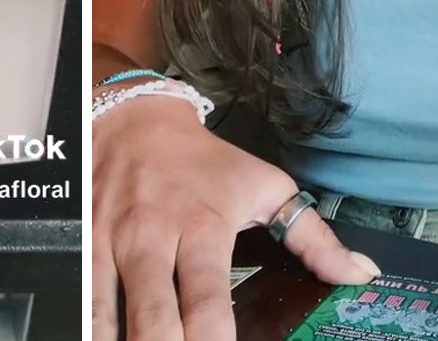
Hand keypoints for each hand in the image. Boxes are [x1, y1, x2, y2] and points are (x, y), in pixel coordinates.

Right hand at [92, 94, 379, 340]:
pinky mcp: (78, 240)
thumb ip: (315, 239)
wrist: (132, 118)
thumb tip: (361, 276)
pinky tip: (97, 339)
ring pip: (103, 311)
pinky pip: (77, 292)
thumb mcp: (265, 188)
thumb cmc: (202, 161)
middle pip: (153, 318)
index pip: (209, 302)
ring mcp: (109, 242)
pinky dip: (86, 323)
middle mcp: (152, 240)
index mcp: (203, 230)